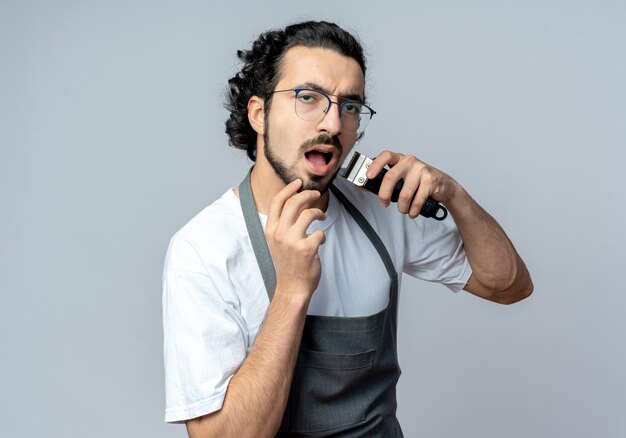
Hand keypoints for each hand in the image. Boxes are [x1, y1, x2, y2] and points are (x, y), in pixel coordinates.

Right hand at [265, 179, 326, 300]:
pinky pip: (319, 232)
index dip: (289, 188)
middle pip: (294, 203)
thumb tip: (298, 203)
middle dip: (308, 194)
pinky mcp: (307, 248)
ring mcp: (292, 241)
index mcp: (270, 230)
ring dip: (319, 213)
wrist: (292, 287)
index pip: (277, 201)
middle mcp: (279, 233)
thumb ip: (285, 223)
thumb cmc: (287, 264)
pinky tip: (320, 240)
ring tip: (321, 217)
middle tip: (316, 194)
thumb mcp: (279, 241)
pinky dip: (322, 234)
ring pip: (308, 214)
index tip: (299, 183)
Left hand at [365, 150, 459, 217]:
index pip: (385, 156)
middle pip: (391, 176)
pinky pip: (417, 200)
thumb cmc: (418, 181)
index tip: (368, 175)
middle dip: (384, 194)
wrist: (443, 185)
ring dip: (402, 207)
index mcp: (400, 159)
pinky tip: (412, 211)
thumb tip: (361, 185)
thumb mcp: (401, 177)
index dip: (375, 165)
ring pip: (404, 193)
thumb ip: (384, 180)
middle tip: (384, 203)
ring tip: (403, 209)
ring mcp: (421, 170)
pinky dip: (413, 210)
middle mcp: (410, 161)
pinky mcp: (430, 180)